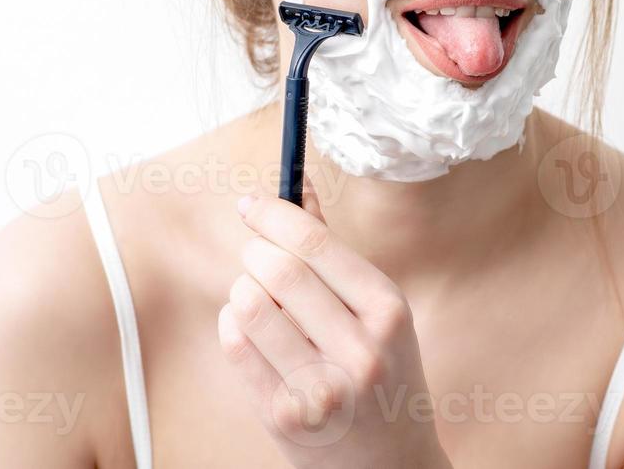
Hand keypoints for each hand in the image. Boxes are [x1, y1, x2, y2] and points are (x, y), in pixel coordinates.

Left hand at [216, 185, 450, 467]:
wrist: (391, 465)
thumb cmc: (381, 371)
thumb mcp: (377, 310)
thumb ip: (334, 248)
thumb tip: (297, 182)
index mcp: (388, 311)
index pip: (315, 243)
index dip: (273, 213)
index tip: (251, 204)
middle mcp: (359, 350)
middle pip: (278, 269)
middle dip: (255, 252)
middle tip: (256, 255)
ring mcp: (321, 388)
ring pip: (248, 304)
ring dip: (243, 290)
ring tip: (258, 299)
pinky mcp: (284, 416)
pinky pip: (234, 344)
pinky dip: (232, 324)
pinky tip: (251, 330)